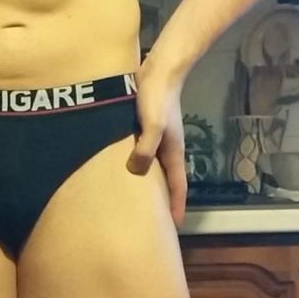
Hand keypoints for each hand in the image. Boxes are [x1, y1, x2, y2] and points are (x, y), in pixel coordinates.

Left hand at [126, 62, 187, 225]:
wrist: (159, 70)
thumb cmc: (157, 98)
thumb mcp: (153, 124)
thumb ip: (146, 147)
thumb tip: (137, 171)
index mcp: (173, 151)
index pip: (178, 186)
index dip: (176, 206)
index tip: (175, 227)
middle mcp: (166, 149)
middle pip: (166, 180)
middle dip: (162, 201)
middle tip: (153, 221)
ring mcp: (156, 139)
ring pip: (152, 168)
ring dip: (147, 185)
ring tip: (134, 201)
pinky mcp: (144, 129)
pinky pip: (140, 154)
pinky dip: (135, 166)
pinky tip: (120, 171)